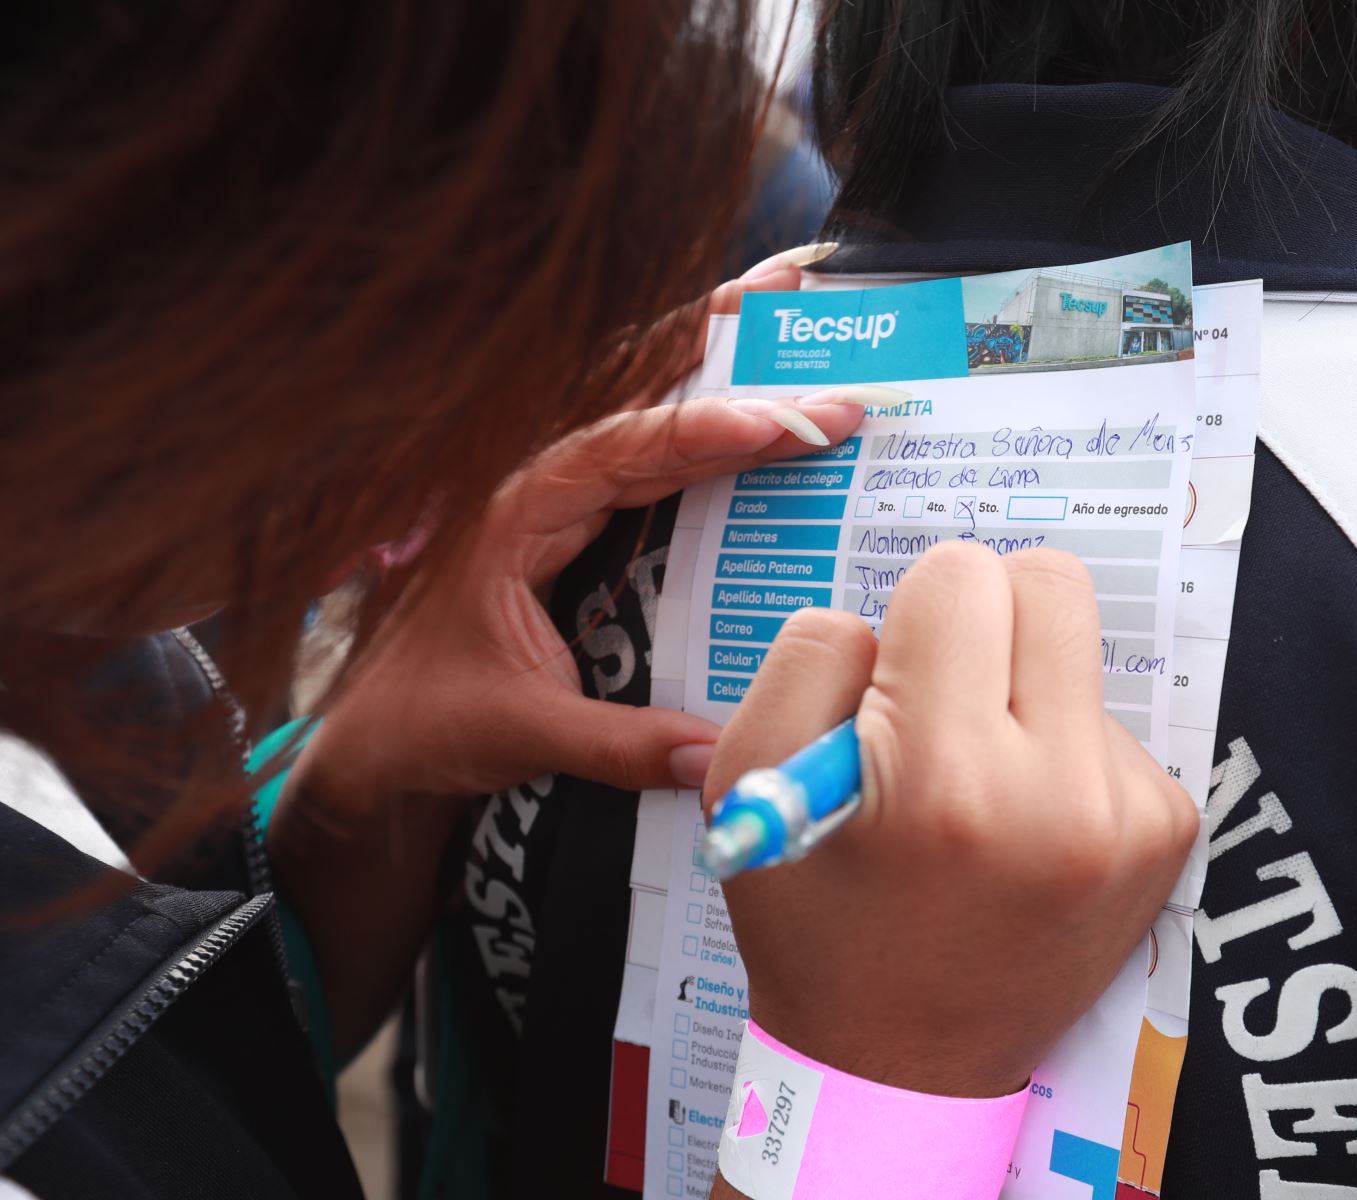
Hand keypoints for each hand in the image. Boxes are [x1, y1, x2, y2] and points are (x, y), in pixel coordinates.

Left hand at [299, 246, 858, 806]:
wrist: (366, 738)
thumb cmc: (420, 719)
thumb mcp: (520, 729)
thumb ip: (621, 742)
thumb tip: (722, 754)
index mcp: (514, 511)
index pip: (625, 449)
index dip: (711, 429)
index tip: (791, 421)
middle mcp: (536, 485)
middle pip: (636, 393)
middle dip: (718, 339)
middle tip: (797, 284)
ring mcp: (554, 499)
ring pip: (643, 412)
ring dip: (712, 363)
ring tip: (786, 310)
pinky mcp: (571, 524)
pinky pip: (646, 458)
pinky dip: (699, 424)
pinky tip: (752, 404)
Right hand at [705, 543, 1199, 1097]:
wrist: (899, 1068)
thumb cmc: (817, 925)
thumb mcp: (747, 781)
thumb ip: (809, 659)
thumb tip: (892, 612)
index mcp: (945, 776)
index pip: (962, 572)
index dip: (912, 612)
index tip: (894, 681)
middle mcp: (1060, 793)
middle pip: (1051, 583)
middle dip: (987, 618)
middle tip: (943, 700)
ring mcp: (1129, 818)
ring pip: (1082, 654)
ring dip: (1027, 692)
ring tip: (978, 787)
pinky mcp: (1168, 836)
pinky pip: (1115, 726)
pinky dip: (1065, 751)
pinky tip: (1022, 823)